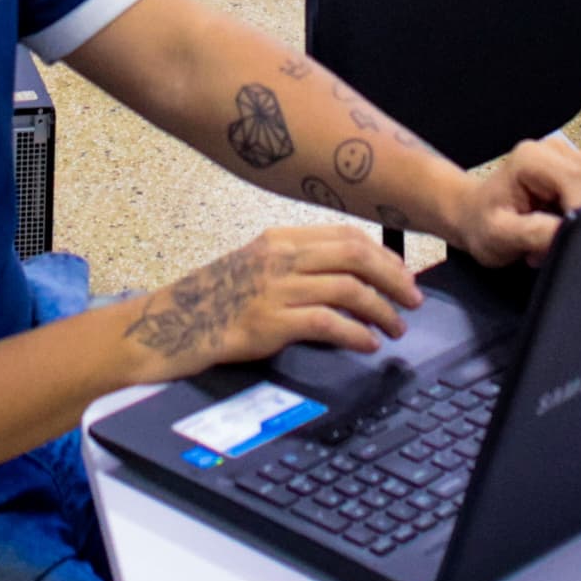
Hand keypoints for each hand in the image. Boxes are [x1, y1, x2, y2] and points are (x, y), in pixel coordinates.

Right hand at [117, 228, 423, 379]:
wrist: (168, 325)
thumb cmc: (211, 301)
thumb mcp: (254, 268)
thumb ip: (297, 267)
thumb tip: (349, 282)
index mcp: (278, 239)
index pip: (346, 236)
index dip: (383, 256)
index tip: (402, 275)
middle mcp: (279, 257)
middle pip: (355, 255)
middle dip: (393, 278)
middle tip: (413, 300)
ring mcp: (274, 288)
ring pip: (348, 288)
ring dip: (381, 310)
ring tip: (395, 328)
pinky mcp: (269, 322)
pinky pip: (327, 322)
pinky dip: (355, 333)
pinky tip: (367, 343)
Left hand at [443, 136, 580, 265]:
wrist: (475, 217)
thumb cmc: (483, 224)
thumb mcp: (501, 236)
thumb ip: (536, 234)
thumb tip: (570, 232)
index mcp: (532, 158)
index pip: (578, 181)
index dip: (580, 213)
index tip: (563, 241)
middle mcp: (553, 150)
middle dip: (580, 219)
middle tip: (549, 242)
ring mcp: (568, 158)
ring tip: (549, 233)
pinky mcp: (577, 172)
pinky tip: (558, 225)